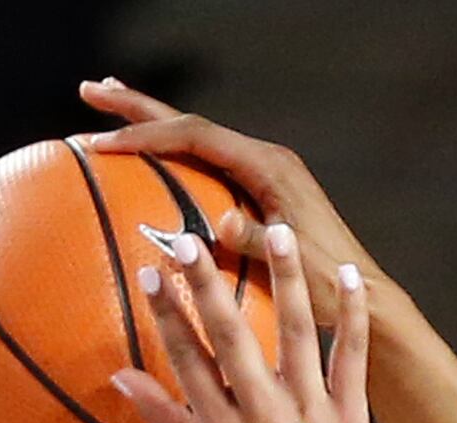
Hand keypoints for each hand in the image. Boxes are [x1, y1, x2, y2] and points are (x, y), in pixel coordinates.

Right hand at [75, 82, 378, 323]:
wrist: (364, 300)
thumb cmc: (328, 286)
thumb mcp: (288, 264)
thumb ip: (252, 240)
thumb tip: (216, 225)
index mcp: (269, 167)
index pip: (195, 137)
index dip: (147, 136)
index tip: (103, 143)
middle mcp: (266, 160)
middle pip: (190, 123)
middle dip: (139, 107)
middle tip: (91, 90)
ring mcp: (264, 173)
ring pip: (197, 137)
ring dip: (153, 121)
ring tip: (112, 105)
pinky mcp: (262, 190)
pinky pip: (208, 160)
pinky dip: (173, 150)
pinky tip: (153, 154)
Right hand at [112, 209, 376, 422]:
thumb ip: (164, 419)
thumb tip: (120, 374)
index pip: (187, 359)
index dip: (168, 313)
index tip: (151, 268)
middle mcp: (261, 418)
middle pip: (230, 339)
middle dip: (207, 285)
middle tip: (189, 235)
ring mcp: (308, 417)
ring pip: (295, 337)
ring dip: (285, 280)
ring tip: (277, 229)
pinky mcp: (350, 421)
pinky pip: (353, 361)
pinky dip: (353, 318)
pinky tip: (350, 276)